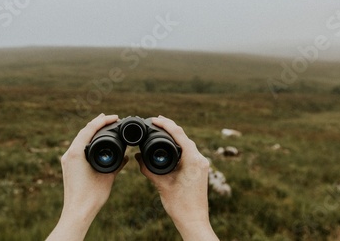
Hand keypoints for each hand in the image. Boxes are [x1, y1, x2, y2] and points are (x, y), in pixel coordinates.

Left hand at [46, 113, 128, 240]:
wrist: (78, 212)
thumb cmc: (92, 196)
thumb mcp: (108, 175)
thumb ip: (118, 163)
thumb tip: (127, 156)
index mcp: (76, 152)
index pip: (89, 128)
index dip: (103, 121)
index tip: (115, 117)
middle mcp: (69, 153)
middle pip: (83, 131)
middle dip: (97, 123)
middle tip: (110, 118)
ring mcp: (67, 160)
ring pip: (79, 139)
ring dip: (91, 131)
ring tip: (104, 126)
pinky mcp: (69, 166)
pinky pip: (78, 148)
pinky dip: (88, 142)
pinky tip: (96, 142)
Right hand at [135, 116, 218, 240]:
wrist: (193, 221)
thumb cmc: (179, 205)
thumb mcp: (161, 184)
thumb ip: (148, 168)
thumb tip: (137, 157)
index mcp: (193, 159)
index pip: (179, 134)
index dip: (165, 124)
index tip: (154, 119)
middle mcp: (200, 159)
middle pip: (184, 136)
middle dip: (170, 127)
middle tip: (155, 120)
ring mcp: (201, 164)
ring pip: (187, 143)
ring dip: (175, 135)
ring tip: (161, 128)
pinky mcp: (200, 169)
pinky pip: (189, 151)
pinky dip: (179, 145)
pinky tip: (170, 144)